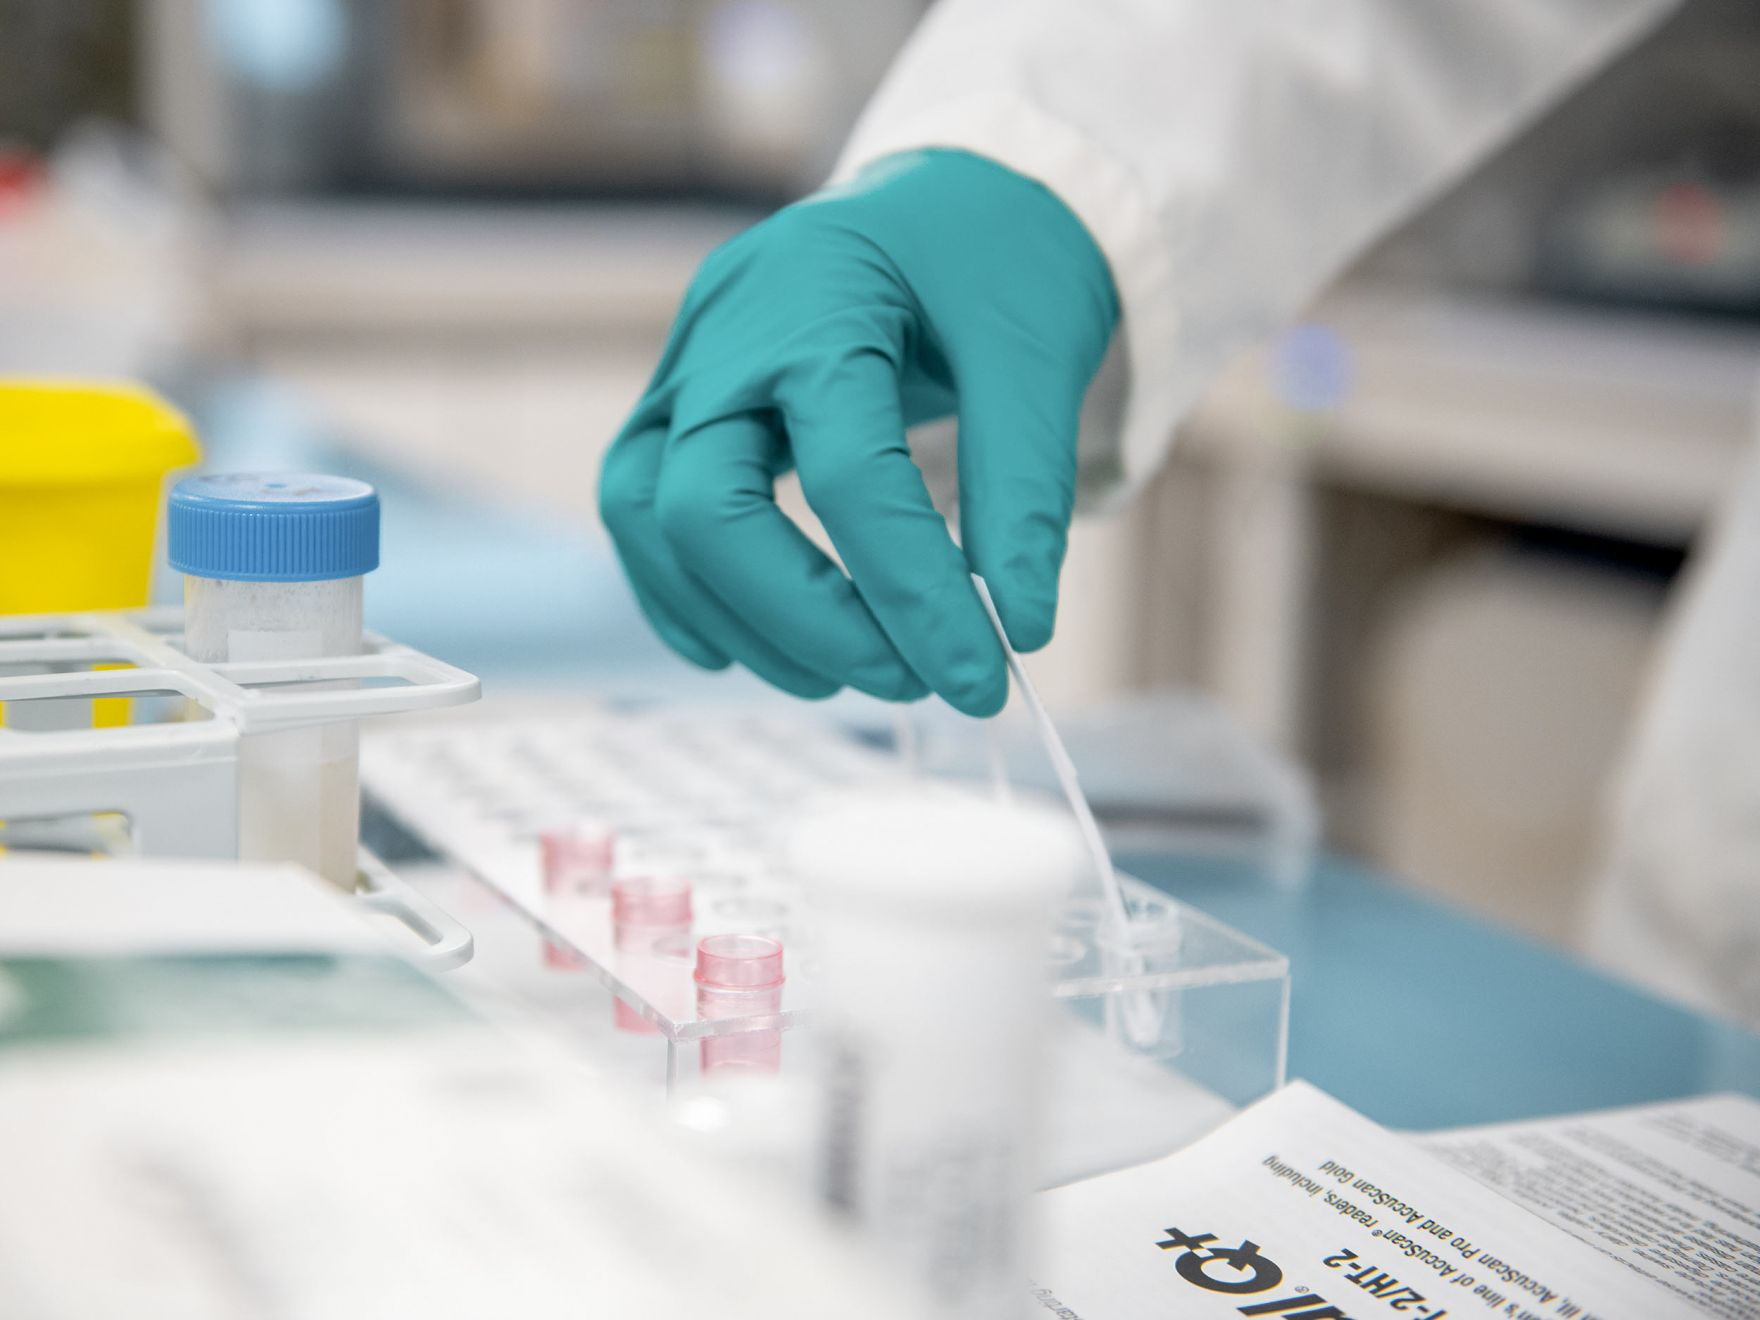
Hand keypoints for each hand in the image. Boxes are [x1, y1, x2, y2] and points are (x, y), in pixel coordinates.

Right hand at [598, 149, 1116, 715]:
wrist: (952, 195)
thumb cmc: (995, 256)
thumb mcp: (1036, 355)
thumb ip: (1022, 494)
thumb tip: (1016, 629)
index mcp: (817, 298)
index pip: (846, 475)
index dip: (912, 593)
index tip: (980, 676)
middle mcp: (725, 330)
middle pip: (697, 506)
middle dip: (800, 620)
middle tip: (906, 681)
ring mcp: (687, 364)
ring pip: (647, 517)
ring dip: (740, 620)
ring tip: (844, 678)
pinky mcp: (683, 401)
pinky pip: (643, 510)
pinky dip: (692, 592)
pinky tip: (757, 648)